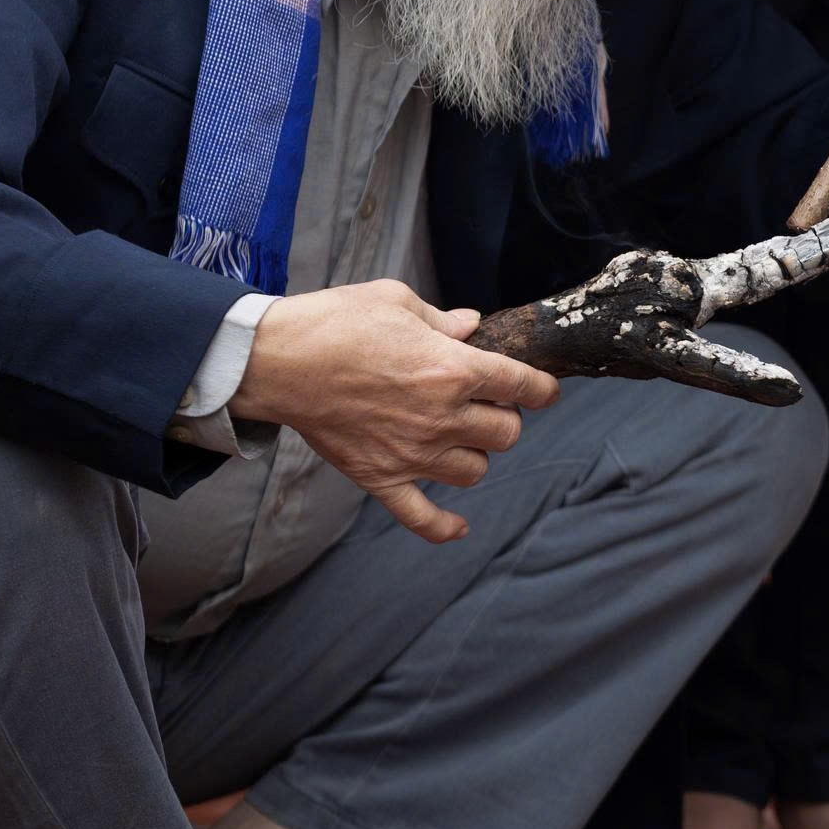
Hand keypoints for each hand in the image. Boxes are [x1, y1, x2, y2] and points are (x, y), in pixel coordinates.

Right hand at [232, 279, 558, 544]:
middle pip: (504, 434)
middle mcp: (441, 417)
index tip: (546, 391)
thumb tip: (470, 325)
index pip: (519, 386)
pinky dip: (444, 527)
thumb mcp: (398, 300)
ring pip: (473, 471)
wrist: (282, 361)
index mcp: (452, 368)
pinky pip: (421, 518)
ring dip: (476, 455)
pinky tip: (460, 527)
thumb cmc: (339, 322)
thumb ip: (442, 319)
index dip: (541, 388)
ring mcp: (411, 453)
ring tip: (460, 438)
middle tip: (486, 405)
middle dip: (504, 418)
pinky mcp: (380, 478)